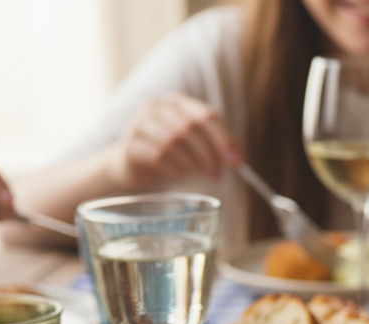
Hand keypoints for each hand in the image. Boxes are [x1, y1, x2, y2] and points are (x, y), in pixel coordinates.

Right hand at [110, 93, 242, 189]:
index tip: (237, 161)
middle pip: (190, 127)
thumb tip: (238, 159)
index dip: (224, 139)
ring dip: (192, 163)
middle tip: (218, 174)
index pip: (206, 115)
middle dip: (209, 154)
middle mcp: (157, 107)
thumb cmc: (171, 153)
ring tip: (200, 175)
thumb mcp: (196, 145)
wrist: (134, 165)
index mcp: (178, 102)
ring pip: (173, 141)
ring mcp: (140, 124)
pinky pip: (157, 156)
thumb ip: (217, 147)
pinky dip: (174, 168)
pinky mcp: (130, 145)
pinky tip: (180, 174)